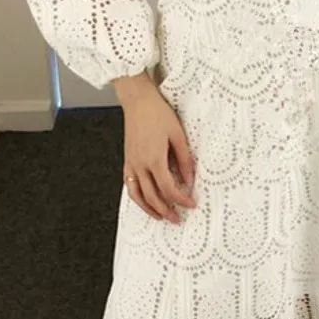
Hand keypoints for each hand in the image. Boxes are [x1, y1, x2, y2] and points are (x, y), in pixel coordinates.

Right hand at [114, 73, 196, 222]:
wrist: (138, 100)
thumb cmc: (157, 113)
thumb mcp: (178, 134)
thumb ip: (184, 159)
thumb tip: (189, 179)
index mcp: (154, 159)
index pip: (168, 189)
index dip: (181, 200)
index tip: (190, 204)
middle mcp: (140, 164)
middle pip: (153, 196)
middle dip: (166, 210)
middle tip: (177, 218)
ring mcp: (131, 163)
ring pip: (137, 195)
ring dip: (149, 209)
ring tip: (160, 216)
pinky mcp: (127, 159)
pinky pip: (129, 184)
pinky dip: (136, 196)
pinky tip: (144, 199)